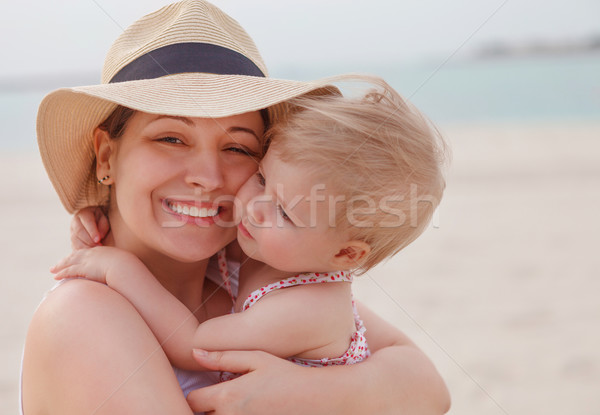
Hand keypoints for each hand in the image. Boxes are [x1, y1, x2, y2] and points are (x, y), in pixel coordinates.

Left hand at [51, 246, 133, 284]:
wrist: (125, 266)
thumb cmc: (126, 266)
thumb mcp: (122, 263)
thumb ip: (117, 265)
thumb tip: (120, 270)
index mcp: (101, 251)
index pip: (85, 252)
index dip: (77, 256)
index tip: (72, 258)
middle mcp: (92, 254)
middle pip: (74, 256)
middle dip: (65, 260)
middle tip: (58, 264)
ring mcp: (87, 261)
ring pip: (69, 262)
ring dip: (60, 266)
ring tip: (53, 270)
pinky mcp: (84, 268)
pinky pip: (70, 271)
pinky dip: (62, 273)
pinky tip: (56, 276)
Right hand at [71, 206, 109, 248]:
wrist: (94, 219)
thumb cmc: (101, 218)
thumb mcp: (104, 217)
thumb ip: (103, 225)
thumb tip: (100, 237)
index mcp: (84, 213)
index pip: (87, 221)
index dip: (92, 231)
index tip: (98, 239)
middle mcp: (75, 222)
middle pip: (79, 232)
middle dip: (89, 240)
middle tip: (98, 246)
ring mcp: (72, 231)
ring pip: (75, 240)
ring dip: (85, 247)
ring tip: (95, 251)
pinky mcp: (72, 240)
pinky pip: (74, 247)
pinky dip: (81, 252)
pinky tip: (89, 254)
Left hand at [187, 349, 324, 414]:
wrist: (315, 398)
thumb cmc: (285, 375)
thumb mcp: (256, 358)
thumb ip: (223, 357)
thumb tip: (194, 352)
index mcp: (228, 397)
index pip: (192, 401)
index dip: (196, 395)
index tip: (208, 391)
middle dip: (207, 409)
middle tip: (221, 400)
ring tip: (235, 406)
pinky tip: (247, 412)